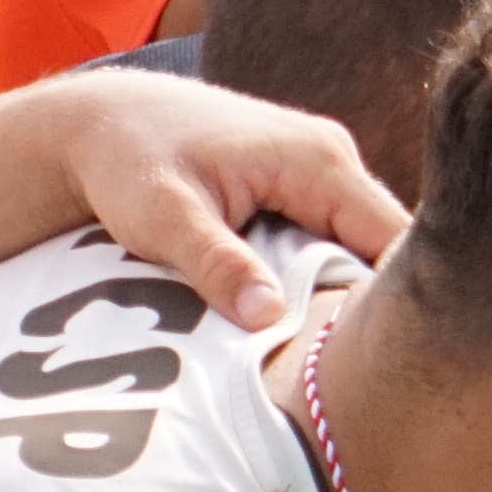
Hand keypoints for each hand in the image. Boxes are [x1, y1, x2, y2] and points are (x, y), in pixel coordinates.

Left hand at [42, 74, 408, 325]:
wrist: (97, 121)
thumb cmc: (126, 160)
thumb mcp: (164, 218)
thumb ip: (217, 264)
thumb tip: (268, 317)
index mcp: (318, 159)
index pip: (394, 238)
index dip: (394, 301)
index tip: (378, 359)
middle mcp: (331, 158)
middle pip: (385, 247)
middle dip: (371, 305)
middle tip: (350, 370)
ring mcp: (318, 170)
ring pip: (357, 247)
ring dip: (342, 296)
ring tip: (322, 350)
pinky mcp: (300, 187)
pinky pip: (330, 240)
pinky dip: (317, 279)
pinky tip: (295, 317)